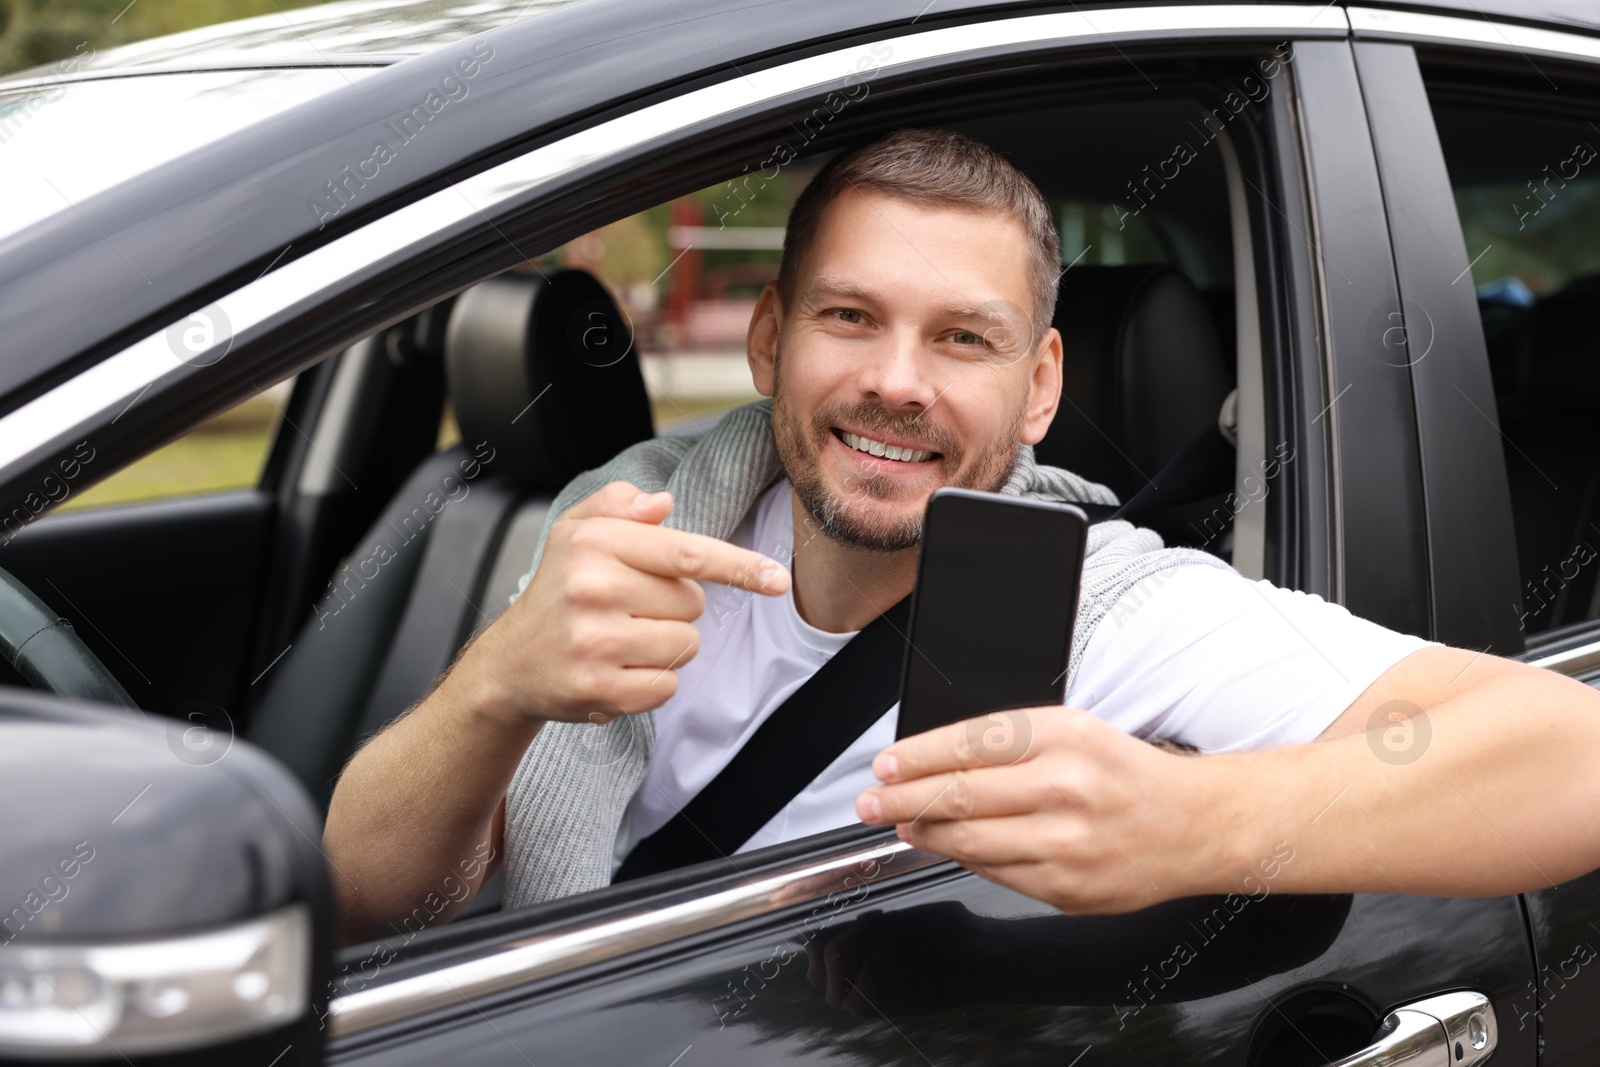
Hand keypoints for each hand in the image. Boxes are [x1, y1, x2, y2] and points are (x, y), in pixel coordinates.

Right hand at [458, 481, 789, 724]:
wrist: (509, 665)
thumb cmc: (557, 591)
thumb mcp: (574, 532)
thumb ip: (617, 504)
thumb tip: (661, 504)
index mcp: (595, 544)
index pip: (687, 552)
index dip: (739, 566)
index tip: (777, 579)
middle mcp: (593, 590)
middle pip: (693, 602)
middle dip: (674, 608)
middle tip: (629, 610)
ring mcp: (596, 643)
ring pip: (685, 645)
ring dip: (666, 646)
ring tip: (622, 640)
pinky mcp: (598, 688)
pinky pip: (667, 685)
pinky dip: (652, 682)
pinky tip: (617, 670)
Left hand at [854, 707, 1234, 913]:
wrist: (1194, 825)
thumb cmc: (1127, 774)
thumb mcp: (1074, 732)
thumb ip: (1008, 743)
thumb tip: (932, 761)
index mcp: (1065, 736)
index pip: (969, 742)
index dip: (916, 756)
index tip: (885, 764)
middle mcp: (1065, 786)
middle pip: (960, 792)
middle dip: (902, 798)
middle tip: (870, 800)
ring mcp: (1066, 842)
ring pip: (970, 839)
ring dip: (924, 832)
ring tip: (900, 823)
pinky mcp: (1067, 887)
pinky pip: (996, 873)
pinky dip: (963, 859)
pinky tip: (947, 846)